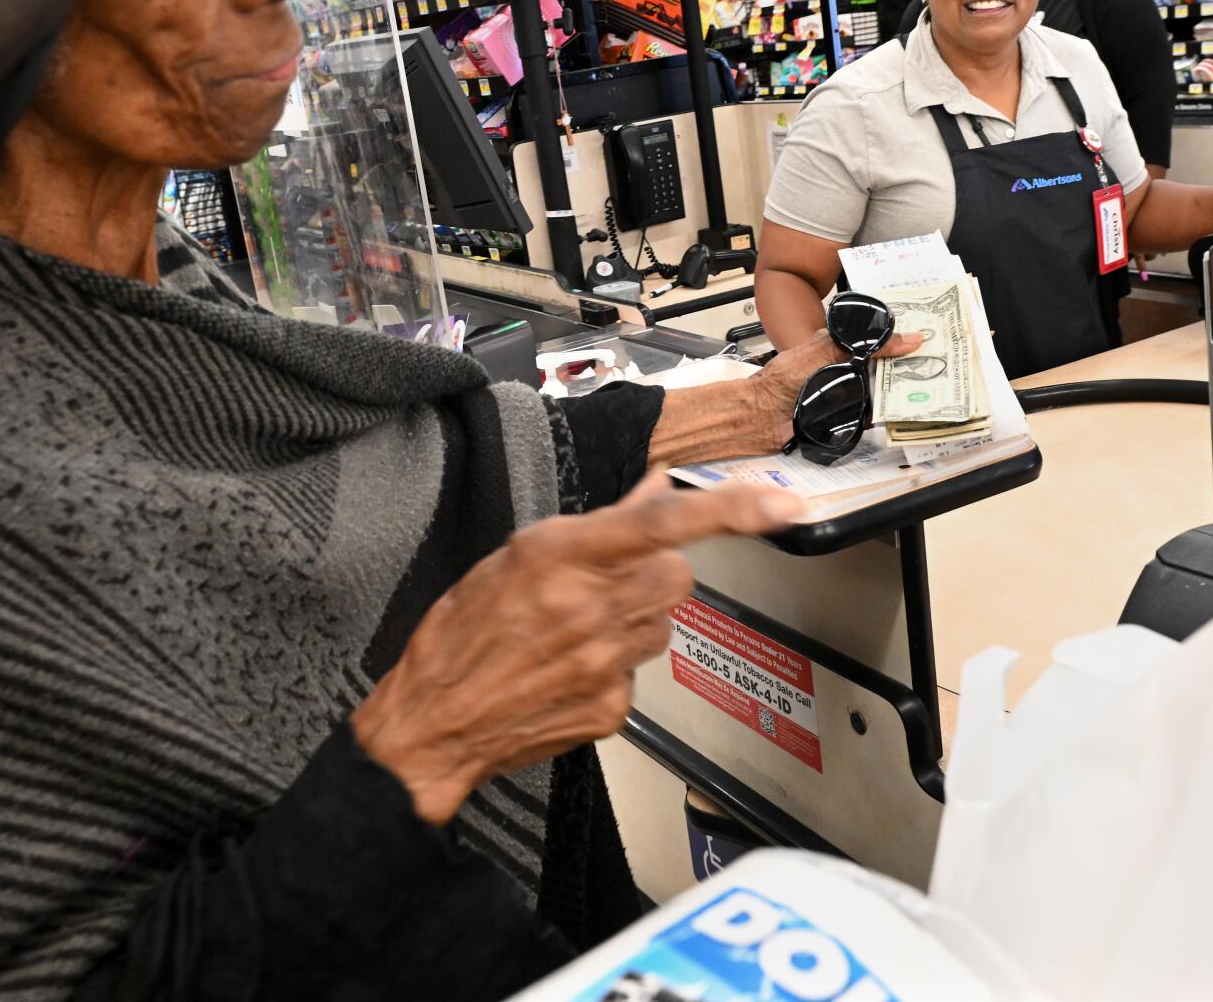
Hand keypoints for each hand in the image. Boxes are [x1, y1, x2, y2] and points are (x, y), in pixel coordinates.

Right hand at [351, 476, 805, 825]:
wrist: (432, 724)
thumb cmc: (460, 635)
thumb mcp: (516, 556)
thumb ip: (596, 526)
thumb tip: (654, 486)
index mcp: (560, 557)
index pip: (663, 523)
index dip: (730, 510)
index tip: (780, 503)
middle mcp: (590, 608)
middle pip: (678, 574)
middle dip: (657, 569)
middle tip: (611, 578)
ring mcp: (606, 664)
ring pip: (662, 623)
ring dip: (633, 618)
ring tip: (575, 630)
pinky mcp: (612, 708)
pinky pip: (638, 672)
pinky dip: (615, 665)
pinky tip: (570, 669)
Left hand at [744, 329, 923, 453]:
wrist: (759, 416)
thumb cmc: (784, 379)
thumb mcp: (825, 352)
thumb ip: (863, 346)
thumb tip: (906, 338)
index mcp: (835, 347)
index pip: (873, 341)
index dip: (896, 342)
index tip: (925, 342)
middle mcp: (841, 369)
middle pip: (879, 368)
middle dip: (901, 369)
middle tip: (932, 368)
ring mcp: (842, 394)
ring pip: (876, 392)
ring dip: (894, 394)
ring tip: (924, 391)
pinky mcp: (842, 418)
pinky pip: (866, 416)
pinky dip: (880, 416)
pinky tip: (898, 414)